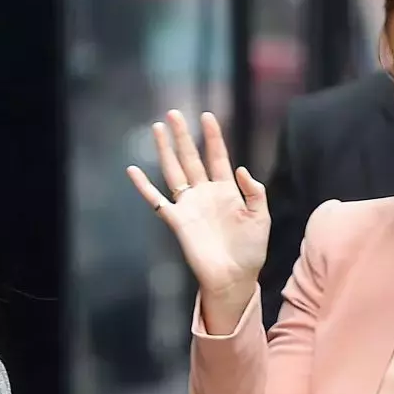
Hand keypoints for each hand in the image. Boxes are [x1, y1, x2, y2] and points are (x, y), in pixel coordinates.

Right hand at [127, 110, 268, 319]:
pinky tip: (133, 171)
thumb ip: (255, 192)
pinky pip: (157, 201)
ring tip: (158, 128)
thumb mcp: (260, 218)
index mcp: (226, 191)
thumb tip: (241, 169)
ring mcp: (190, 206)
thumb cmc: (250, 251)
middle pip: (191, 158)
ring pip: (173, 172)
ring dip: (165, 151)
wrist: (235, 279)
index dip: (213, 137)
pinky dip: (144, 187)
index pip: (218, 157)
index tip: (208, 116)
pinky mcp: (178, 222)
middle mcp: (205, 194)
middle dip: (183, 136)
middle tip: (173, 113)